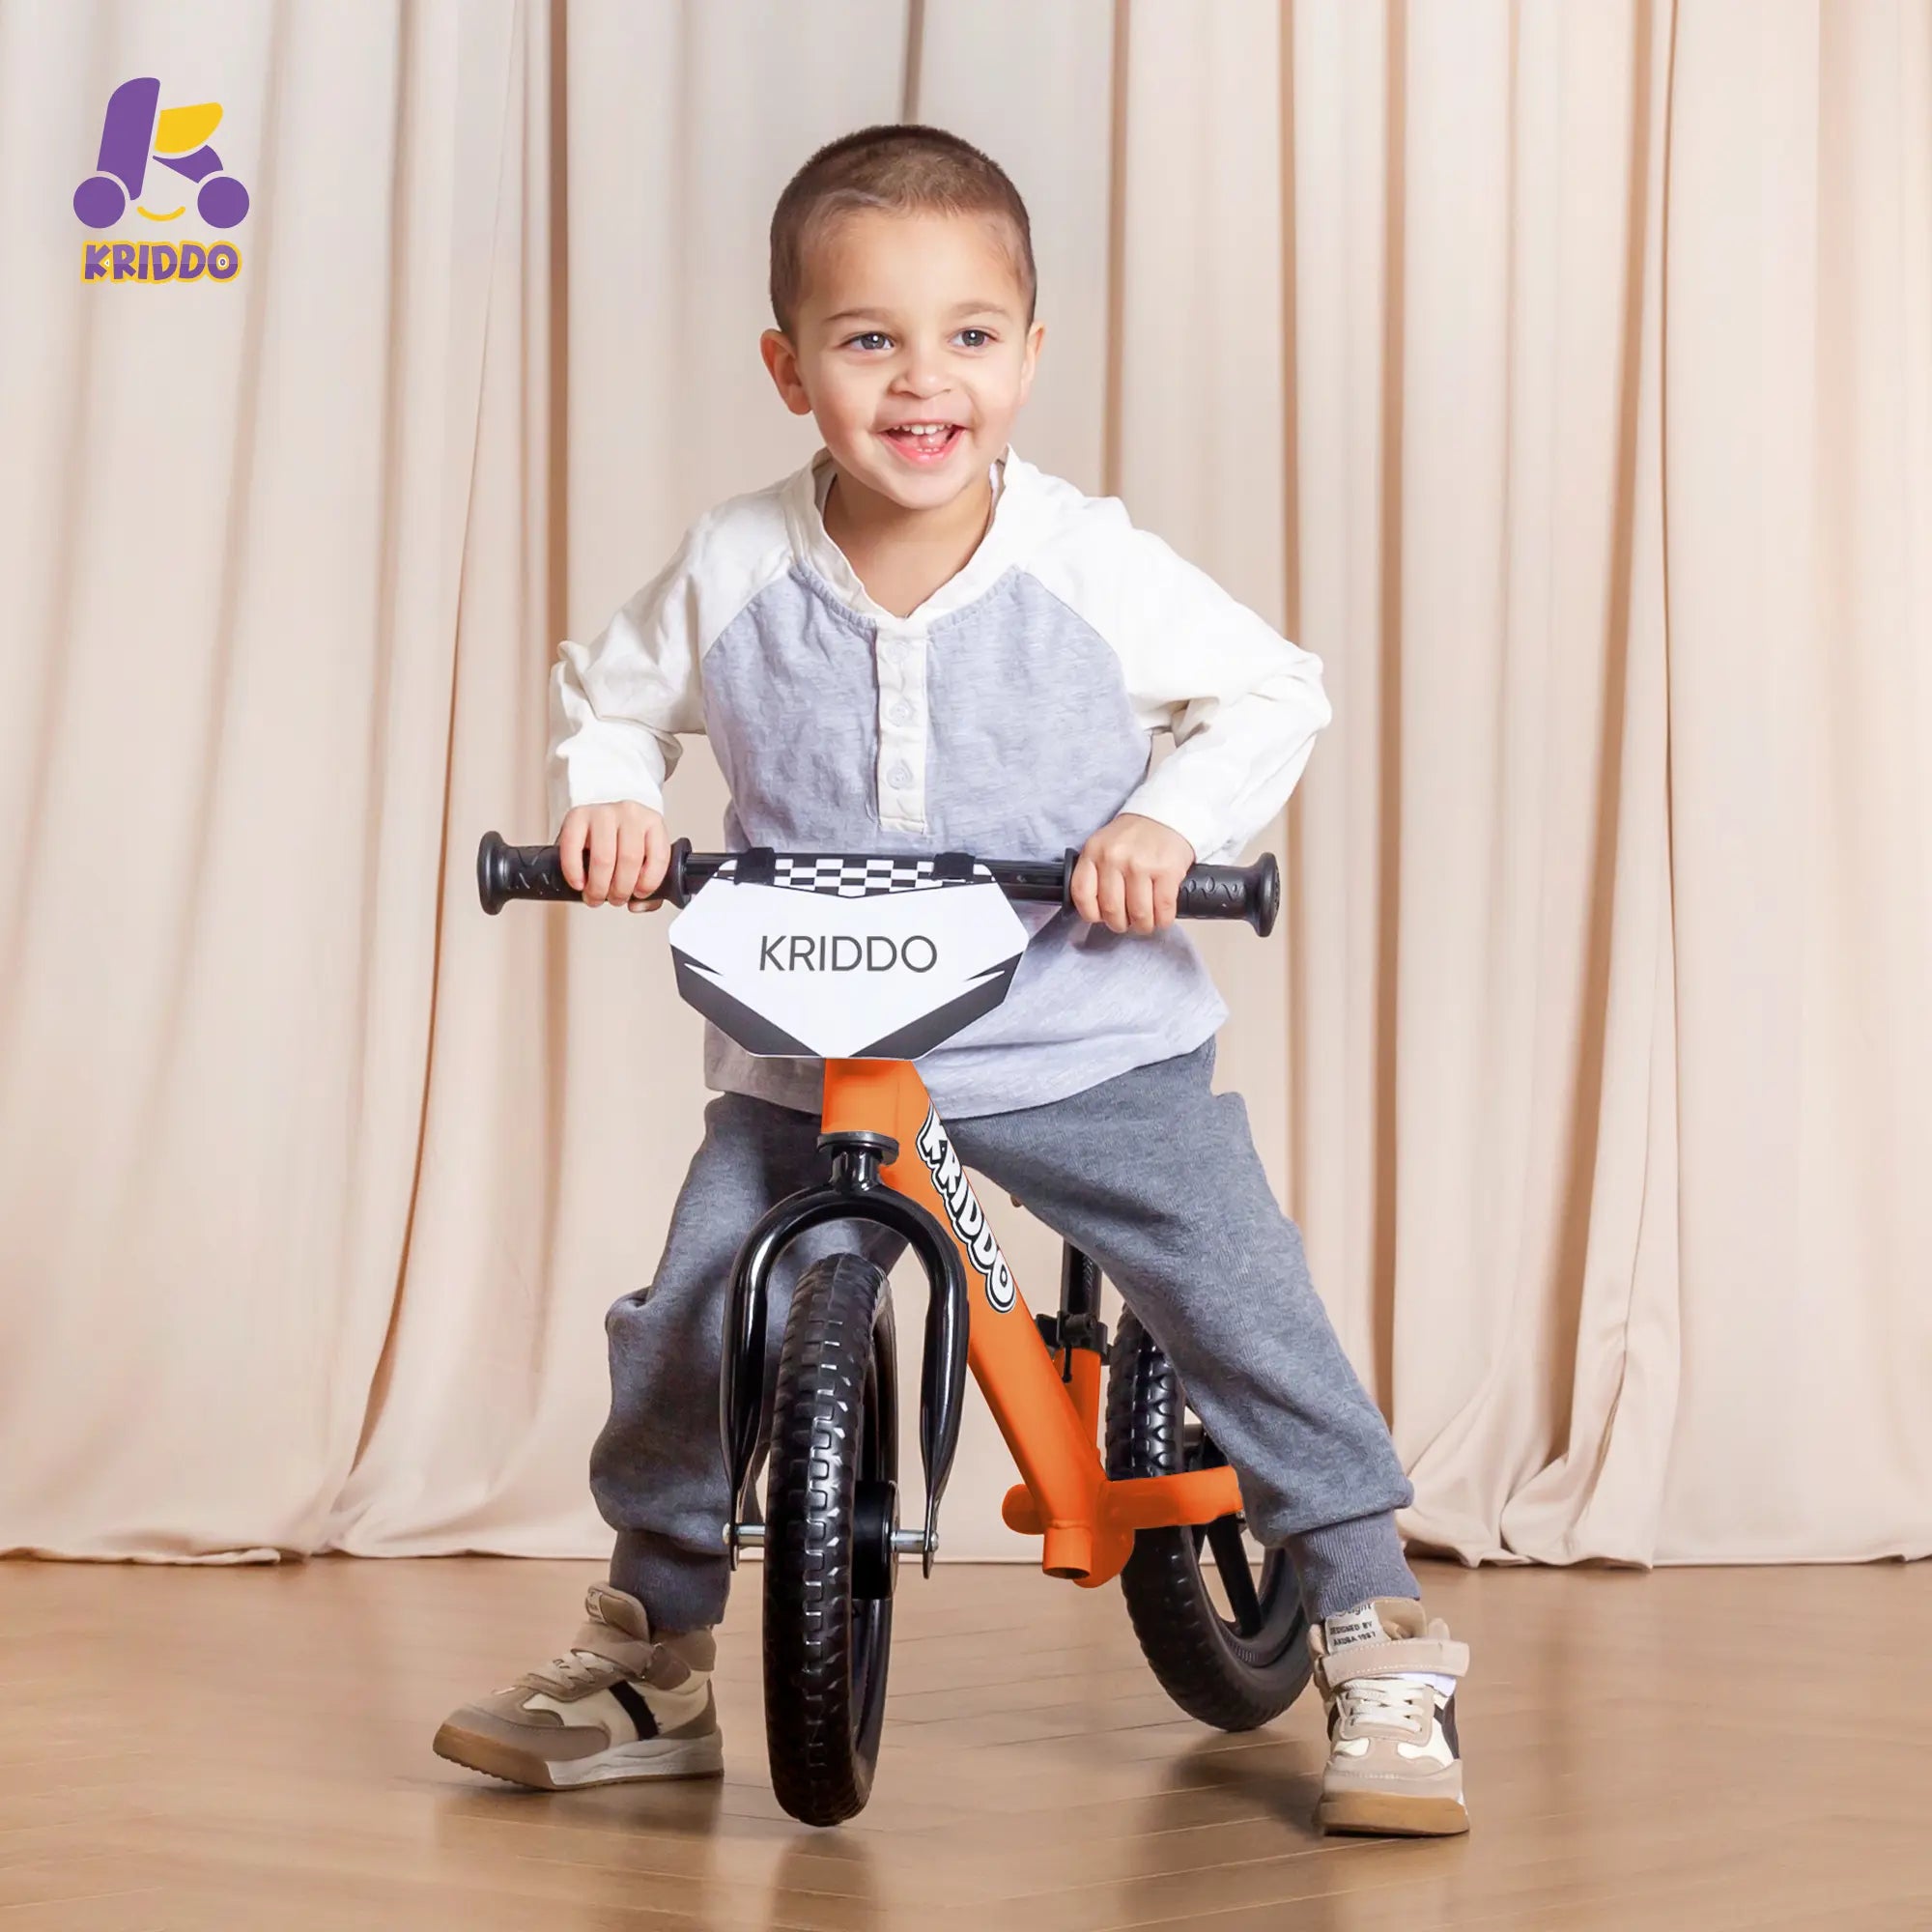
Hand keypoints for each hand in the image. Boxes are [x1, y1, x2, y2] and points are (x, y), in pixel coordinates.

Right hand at [557, 801, 670, 910]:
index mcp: (653, 823)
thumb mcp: (643, 857)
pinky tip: (579, 883)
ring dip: (599, 886)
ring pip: (604, 858)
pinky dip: (574, 872)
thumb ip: (647, 884)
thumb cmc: (621, 841)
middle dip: (621, 890)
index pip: (658, 857)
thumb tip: (637, 905)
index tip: (638, 894)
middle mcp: (630, 813)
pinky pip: (573, 848)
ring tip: (596, 896)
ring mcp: (603, 812)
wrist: (597, 821)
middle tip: (614, 900)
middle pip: (629, 860)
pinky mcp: (577, 815)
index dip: (648, 883)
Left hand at [1070, 813, 1195, 933]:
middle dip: (1120, 924)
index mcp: (1094, 851)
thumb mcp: (1104, 845)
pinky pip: (1163, 909)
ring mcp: (1141, 865)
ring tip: (1145, 923)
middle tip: (1127, 922)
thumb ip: (1096, 871)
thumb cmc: (1134, 836)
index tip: (1101, 917)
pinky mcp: (1167, 871)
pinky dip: (1163, 920)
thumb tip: (1097, 910)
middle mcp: (1114, 858)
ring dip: (1142, 926)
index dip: (1091, 914)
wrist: (1166, 815)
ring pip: (1138, 914)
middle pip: (1111, 909)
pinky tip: (1162, 917)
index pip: (1082, 894)